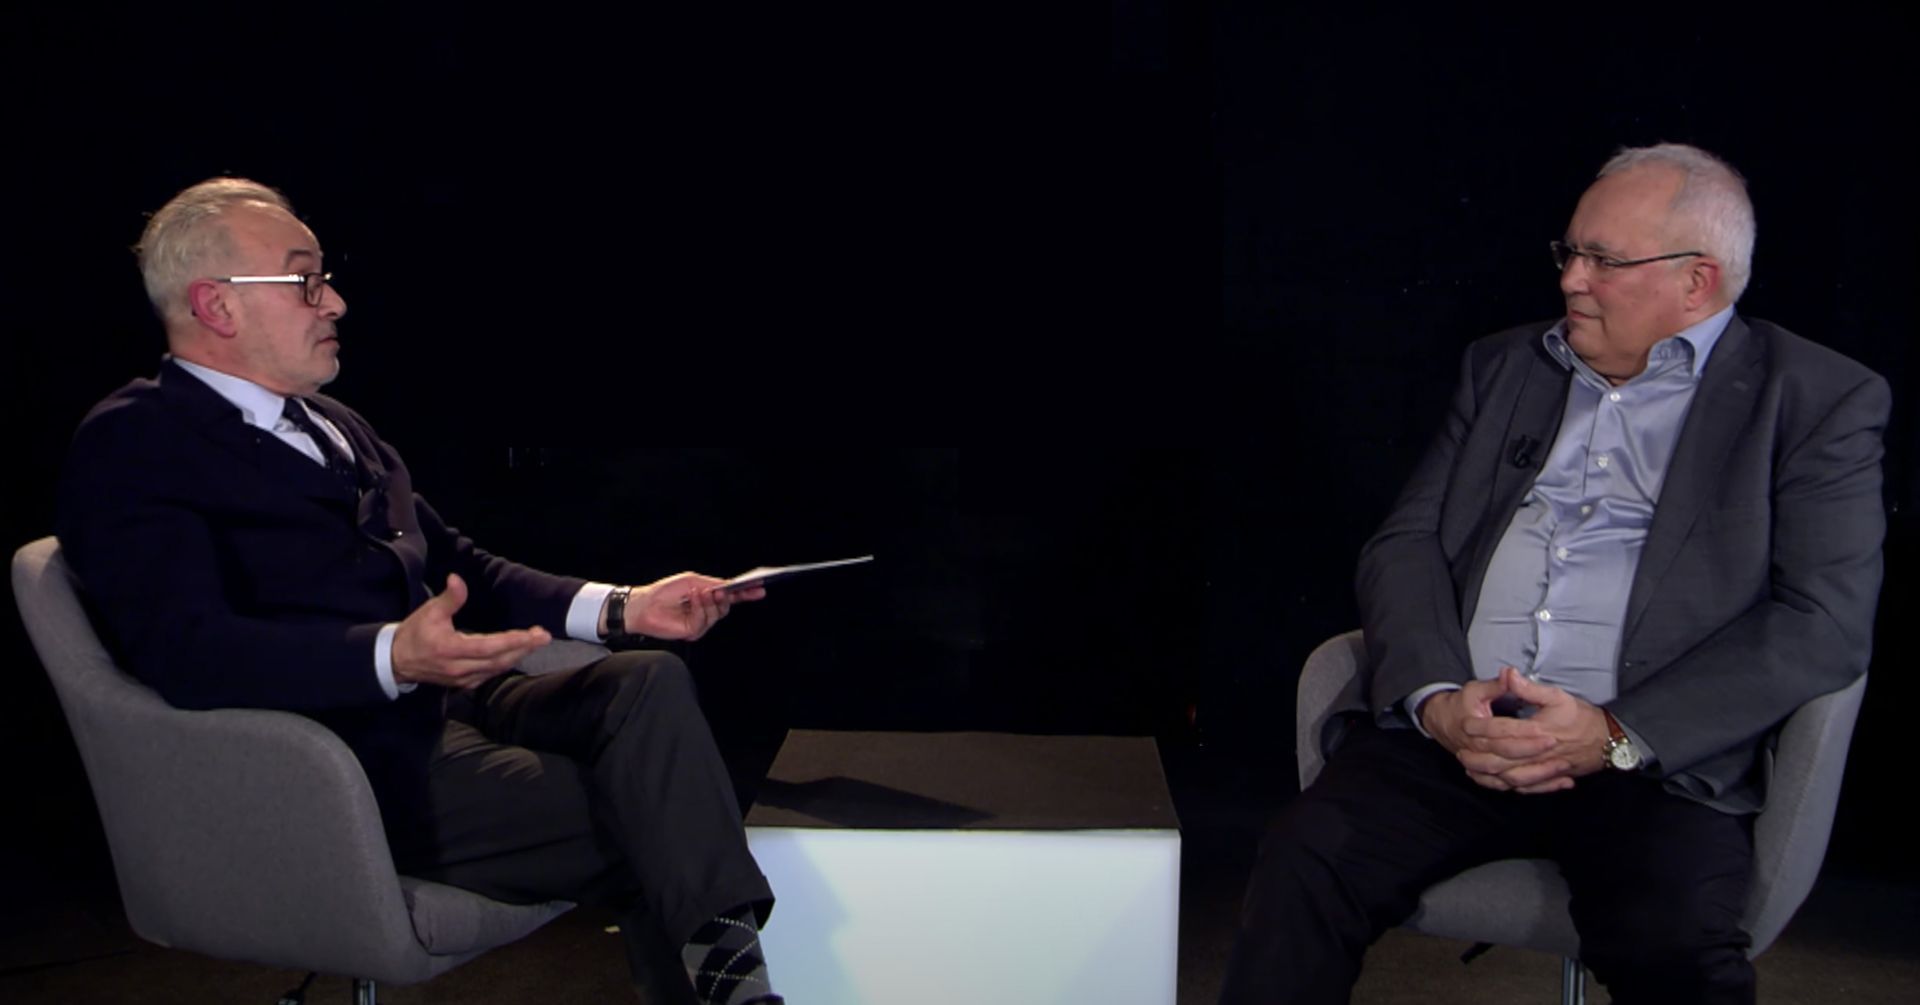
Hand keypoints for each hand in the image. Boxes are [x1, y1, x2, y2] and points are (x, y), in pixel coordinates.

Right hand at [392, 573, 551, 688]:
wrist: (396, 661)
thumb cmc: (414, 633)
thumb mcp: (430, 611)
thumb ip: (449, 598)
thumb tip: (457, 579)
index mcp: (452, 650)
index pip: (491, 647)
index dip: (515, 641)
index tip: (536, 634)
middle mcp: (460, 668)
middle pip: (500, 660)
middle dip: (524, 648)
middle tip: (544, 636)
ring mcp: (462, 679)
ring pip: (497, 669)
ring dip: (517, 655)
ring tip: (535, 642)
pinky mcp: (463, 683)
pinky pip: (490, 674)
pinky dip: (504, 663)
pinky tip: (516, 653)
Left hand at [624, 573, 765, 640]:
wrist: (644, 605)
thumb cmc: (665, 591)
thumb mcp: (693, 581)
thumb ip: (712, 584)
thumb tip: (729, 587)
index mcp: (708, 597)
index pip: (731, 596)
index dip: (746, 592)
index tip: (760, 587)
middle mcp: (706, 610)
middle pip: (727, 607)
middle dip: (729, 598)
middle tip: (726, 590)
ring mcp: (700, 622)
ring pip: (717, 614)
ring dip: (710, 602)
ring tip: (701, 592)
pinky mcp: (692, 632)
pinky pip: (704, 621)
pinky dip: (699, 608)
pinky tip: (692, 599)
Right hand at [1421, 674, 1557, 790]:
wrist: (1441, 721)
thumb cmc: (1462, 704)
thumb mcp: (1477, 689)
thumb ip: (1497, 685)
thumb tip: (1511, 673)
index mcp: (1473, 728)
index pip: (1503, 732)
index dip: (1526, 733)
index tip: (1549, 732)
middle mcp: (1475, 750)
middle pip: (1507, 756)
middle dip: (1534, 753)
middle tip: (1559, 747)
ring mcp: (1481, 766)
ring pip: (1510, 778)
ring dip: (1539, 777)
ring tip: (1564, 769)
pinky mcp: (1489, 776)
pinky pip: (1513, 787)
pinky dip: (1536, 788)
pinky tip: (1559, 783)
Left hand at [1470, 668, 1610, 792]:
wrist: (1608, 741)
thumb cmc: (1581, 717)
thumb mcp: (1557, 696)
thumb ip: (1529, 688)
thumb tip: (1508, 673)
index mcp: (1538, 730)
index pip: (1502, 731)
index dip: (1481, 728)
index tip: (1464, 724)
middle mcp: (1539, 753)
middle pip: (1501, 759)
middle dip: (1478, 757)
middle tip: (1460, 751)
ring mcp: (1545, 769)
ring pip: (1510, 778)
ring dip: (1488, 775)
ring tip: (1470, 769)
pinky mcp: (1550, 778)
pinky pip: (1525, 788)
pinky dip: (1507, 787)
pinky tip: (1494, 783)